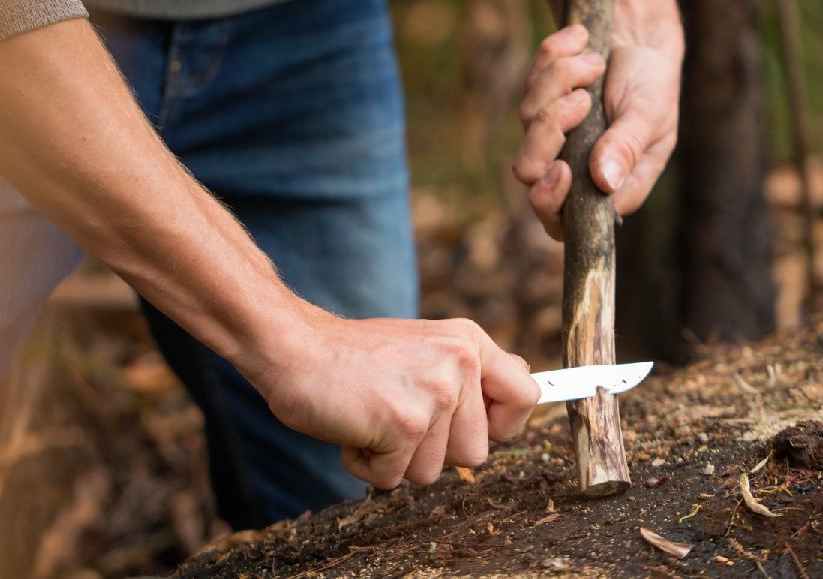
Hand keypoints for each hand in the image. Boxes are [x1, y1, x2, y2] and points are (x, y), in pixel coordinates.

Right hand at [253, 303, 539, 489]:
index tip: (477, 428)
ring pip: (434, 472)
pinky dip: (367, 465)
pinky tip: (353, 425)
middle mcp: (459, 363)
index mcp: (468, 342)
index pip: (526, 394)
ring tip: (372, 414)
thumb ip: (467, 372)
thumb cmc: (354, 357)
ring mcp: (434, 393)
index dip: (505, 425)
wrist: (294, 348)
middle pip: (477, 453)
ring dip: (397, 458)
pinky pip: (395, 479)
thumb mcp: (425, 347)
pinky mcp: (405, 423)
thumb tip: (528, 391)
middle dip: (433, 450)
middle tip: (396, 411)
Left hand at [518, 0, 683, 235]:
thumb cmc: (653, 86)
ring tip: (595, 63)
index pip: (564, 220)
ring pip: (528, 119)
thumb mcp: (649, 115)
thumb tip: (605, 182)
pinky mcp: (539, 103)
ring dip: (560, 81)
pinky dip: (554, 56)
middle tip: (582, 99)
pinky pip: (530, 82)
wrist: (639, 41)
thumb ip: (627, 147)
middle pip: (530, 171)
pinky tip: (580, 41)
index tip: (561, 168)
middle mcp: (574, 167)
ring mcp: (552, 135)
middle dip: (551, 129)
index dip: (551, 199)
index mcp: (608, 187)